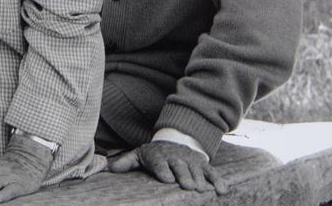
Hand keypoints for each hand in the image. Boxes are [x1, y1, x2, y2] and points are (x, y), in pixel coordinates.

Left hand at [108, 141, 227, 194]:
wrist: (175, 141)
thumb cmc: (155, 155)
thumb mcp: (139, 155)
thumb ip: (126, 162)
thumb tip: (109, 167)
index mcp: (158, 156)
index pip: (159, 162)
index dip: (162, 170)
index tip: (166, 178)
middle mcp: (176, 157)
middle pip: (179, 167)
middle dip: (183, 175)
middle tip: (187, 186)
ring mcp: (191, 161)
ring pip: (196, 170)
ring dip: (200, 179)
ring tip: (201, 190)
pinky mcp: (203, 165)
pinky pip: (212, 172)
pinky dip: (218, 181)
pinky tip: (222, 191)